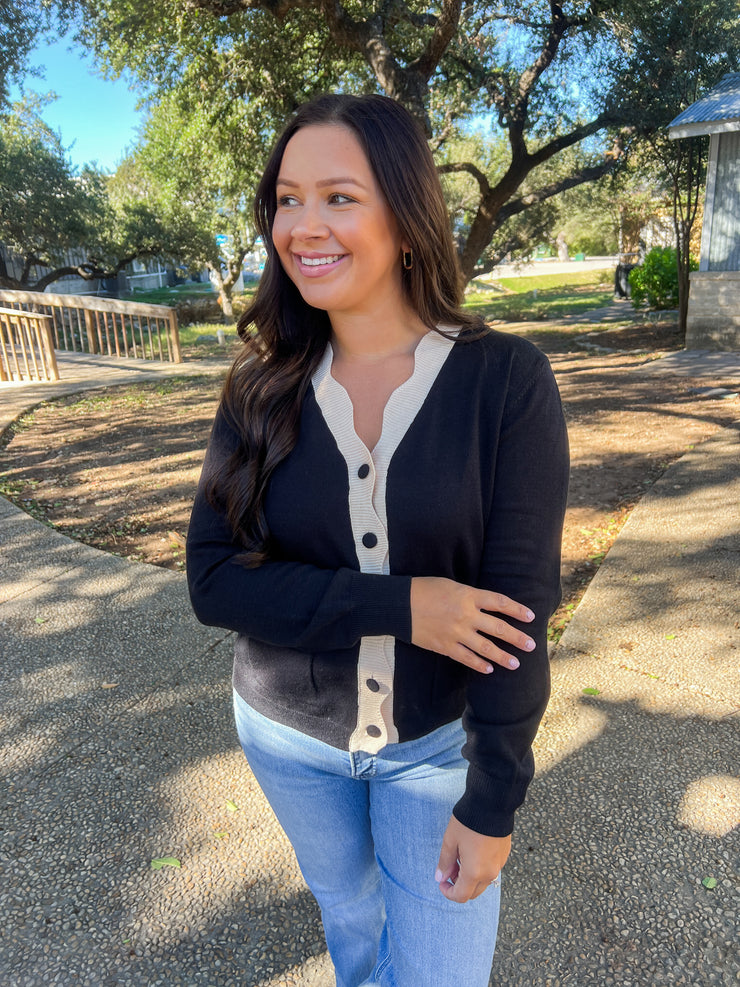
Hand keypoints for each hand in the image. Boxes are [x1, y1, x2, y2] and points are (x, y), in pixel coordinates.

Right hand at [410, 576, 534, 673]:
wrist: (400, 605)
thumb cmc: (424, 589)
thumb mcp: (451, 584)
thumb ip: (470, 595)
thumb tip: (486, 605)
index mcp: (469, 595)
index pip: (500, 602)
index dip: (517, 610)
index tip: (530, 616)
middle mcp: (466, 615)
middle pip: (498, 628)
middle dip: (517, 638)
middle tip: (532, 645)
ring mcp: (456, 633)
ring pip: (486, 648)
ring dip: (503, 657)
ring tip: (516, 664)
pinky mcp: (445, 646)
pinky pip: (466, 658)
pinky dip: (479, 665)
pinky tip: (489, 670)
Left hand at [435, 815, 511, 902]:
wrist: (492, 805)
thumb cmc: (468, 822)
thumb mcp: (450, 841)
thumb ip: (445, 862)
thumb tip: (441, 878)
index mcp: (474, 872)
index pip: (461, 896)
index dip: (448, 893)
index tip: (442, 882)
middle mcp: (489, 873)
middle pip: (473, 892)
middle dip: (459, 886)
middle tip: (451, 868)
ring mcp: (499, 865)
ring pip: (483, 882)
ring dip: (470, 877)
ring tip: (461, 856)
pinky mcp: (504, 856)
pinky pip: (491, 870)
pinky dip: (481, 869)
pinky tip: (474, 851)